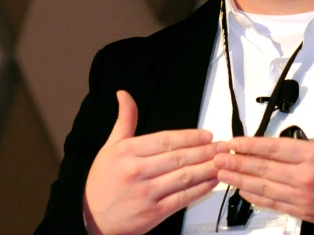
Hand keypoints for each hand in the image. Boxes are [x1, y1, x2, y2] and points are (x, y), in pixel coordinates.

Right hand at [83, 90, 218, 234]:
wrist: (91, 219)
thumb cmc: (102, 182)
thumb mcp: (109, 147)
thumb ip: (124, 120)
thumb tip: (124, 95)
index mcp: (127, 152)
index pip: (165, 140)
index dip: (189, 137)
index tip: (206, 135)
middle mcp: (136, 171)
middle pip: (178, 158)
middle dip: (204, 151)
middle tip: (222, 146)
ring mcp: (146, 193)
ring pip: (184, 177)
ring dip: (207, 168)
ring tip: (222, 161)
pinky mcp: (153, 213)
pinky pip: (182, 199)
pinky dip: (200, 189)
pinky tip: (211, 181)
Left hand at [214, 136, 313, 228]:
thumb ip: (303, 145)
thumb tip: (278, 146)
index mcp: (311, 155)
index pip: (271, 149)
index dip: (248, 145)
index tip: (233, 142)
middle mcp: (304, 177)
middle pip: (262, 168)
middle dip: (236, 162)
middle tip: (218, 158)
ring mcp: (302, 197)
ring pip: (263, 188)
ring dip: (239, 180)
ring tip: (222, 174)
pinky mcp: (302, 212)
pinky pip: (273, 204)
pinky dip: (255, 198)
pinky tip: (242, 191)